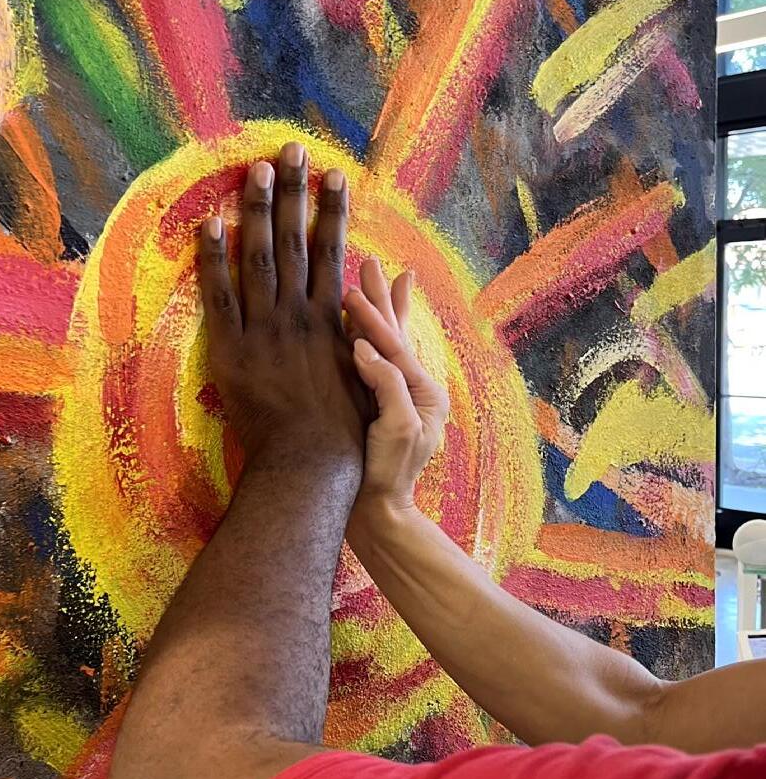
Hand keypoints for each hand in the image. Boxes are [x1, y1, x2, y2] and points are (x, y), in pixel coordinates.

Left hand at [199, 142, 368, 476]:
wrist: (310, 465)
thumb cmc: (347, 428)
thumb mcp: (375, 372)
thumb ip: (377, 324)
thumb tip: (399, 282)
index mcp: (333, 320)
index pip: (334, 252)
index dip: (333, 210)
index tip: (335, 173)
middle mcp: (299, 314)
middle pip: (296, 242)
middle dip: (294, 192)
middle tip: (290, 149)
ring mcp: (264, 330)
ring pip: (260, 258)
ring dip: (258, 211)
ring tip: (255, 168)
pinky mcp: (231, 351)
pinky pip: (219, 297)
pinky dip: (213, 260)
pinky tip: (210, 223)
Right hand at [343, 259, 448, 509]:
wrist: (378, 514)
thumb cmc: (388, 476)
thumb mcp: (397, 429)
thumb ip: (386, 385)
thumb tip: (364, 349)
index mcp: (424, 393)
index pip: (396, 347)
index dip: (375, 319)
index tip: (353, 290)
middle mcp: (412, 389)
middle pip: (394, 336)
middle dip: (381, 300)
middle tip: (370, 264)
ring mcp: (394, 396)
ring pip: (383, 344)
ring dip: (374, 311)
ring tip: (371, 280)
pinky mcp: (375, 405)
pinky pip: (370, 363)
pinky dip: (363, 338)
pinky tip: (356, 322)